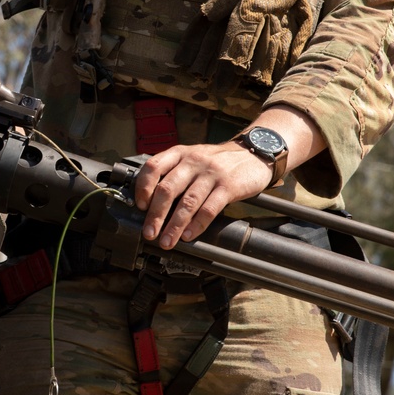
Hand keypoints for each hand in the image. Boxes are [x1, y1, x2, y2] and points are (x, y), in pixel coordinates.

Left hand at [133, 105, 325, 247]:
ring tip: (167, 241)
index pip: (153, 167)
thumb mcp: (192, 157)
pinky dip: (197, 224)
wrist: (254, 153)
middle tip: (149, 233)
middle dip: (155, 215)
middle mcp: (193, 161)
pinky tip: (189, 236)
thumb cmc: (218, 161)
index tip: (139, 207)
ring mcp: (211, 174)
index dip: (142, 187)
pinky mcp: (228, 186)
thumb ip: (174, 172)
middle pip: (167, 189)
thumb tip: (150, 201)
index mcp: (180, 153)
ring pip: (187, 202)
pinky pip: (209, 208)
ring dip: (174, 225)